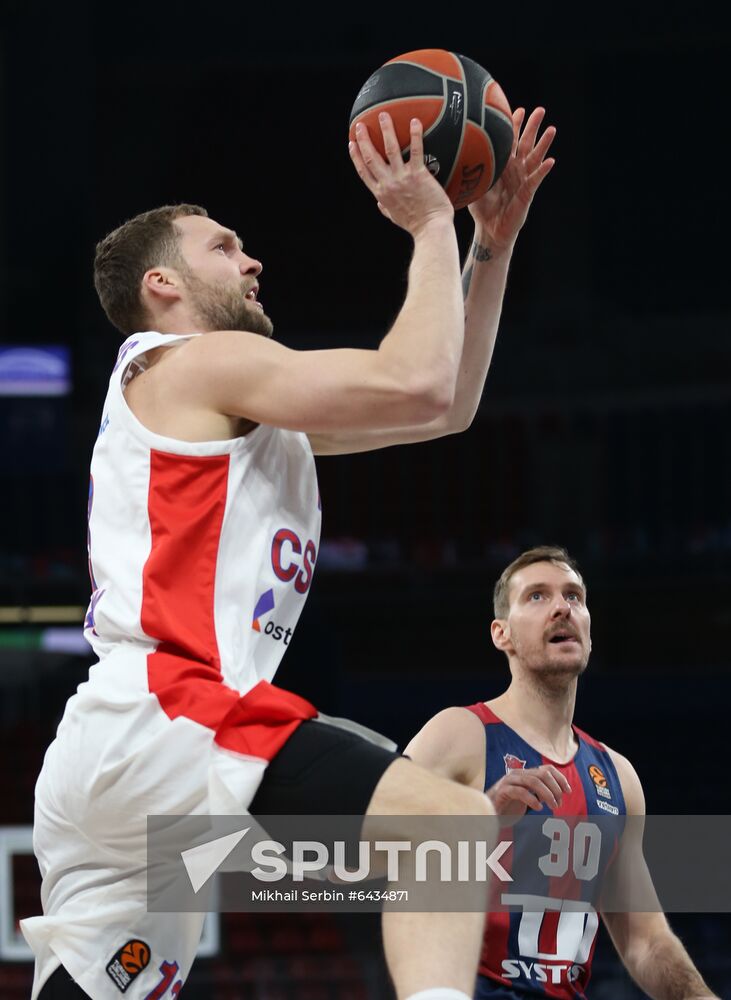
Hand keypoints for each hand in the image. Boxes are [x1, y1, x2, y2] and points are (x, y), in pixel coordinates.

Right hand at [349, 113, 453, 235]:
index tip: (352, 144)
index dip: (356, 156)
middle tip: (362, 124)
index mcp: (381, 194)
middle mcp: (388, 184)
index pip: (363, 171)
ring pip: (390, 149)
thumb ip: (385, 209)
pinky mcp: (418, 175)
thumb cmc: (416, 225)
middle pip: (371, 157)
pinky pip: (416, 150)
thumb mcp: (394, 217)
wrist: (431, 229)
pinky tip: (414, 122)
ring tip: (383, 116)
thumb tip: (378, 204)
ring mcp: (402, 178)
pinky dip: (415, 135)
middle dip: (364, 139)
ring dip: (385, 130)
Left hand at [468, 107, 555, 252]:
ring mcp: (523, 180)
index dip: (514, 126)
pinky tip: (550, 161)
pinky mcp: (527, 194)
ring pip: (535, 158)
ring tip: (551, 130)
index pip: (510, 141)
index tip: (517, 109)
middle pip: (526, 144)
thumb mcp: (473, 185)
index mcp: (503, 166)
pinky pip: (536, 180)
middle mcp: (516, 170)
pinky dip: (543, 171)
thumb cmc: (482, 209)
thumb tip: (450, 156)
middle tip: (540, 110)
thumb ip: (469, 171)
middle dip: (533, 127)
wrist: (489, 230)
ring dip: (543, 144)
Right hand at [487, 764, 570, 816]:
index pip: (546, 769)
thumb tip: (557, 795)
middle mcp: (517, 774)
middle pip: (542, 774)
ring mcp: (508, 782)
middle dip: (555, 788)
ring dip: (547, 794)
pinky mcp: (502, 792)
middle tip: (559, 803)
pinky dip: (532, 799)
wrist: (484, 814)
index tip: (568, 791)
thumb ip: (539, 794)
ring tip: (554, 807)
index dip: (560, 778)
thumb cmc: (506, 808)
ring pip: (533, 781)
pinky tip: (539, 808)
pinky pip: (520, 792)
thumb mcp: (526, 799)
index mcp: (524, 774)